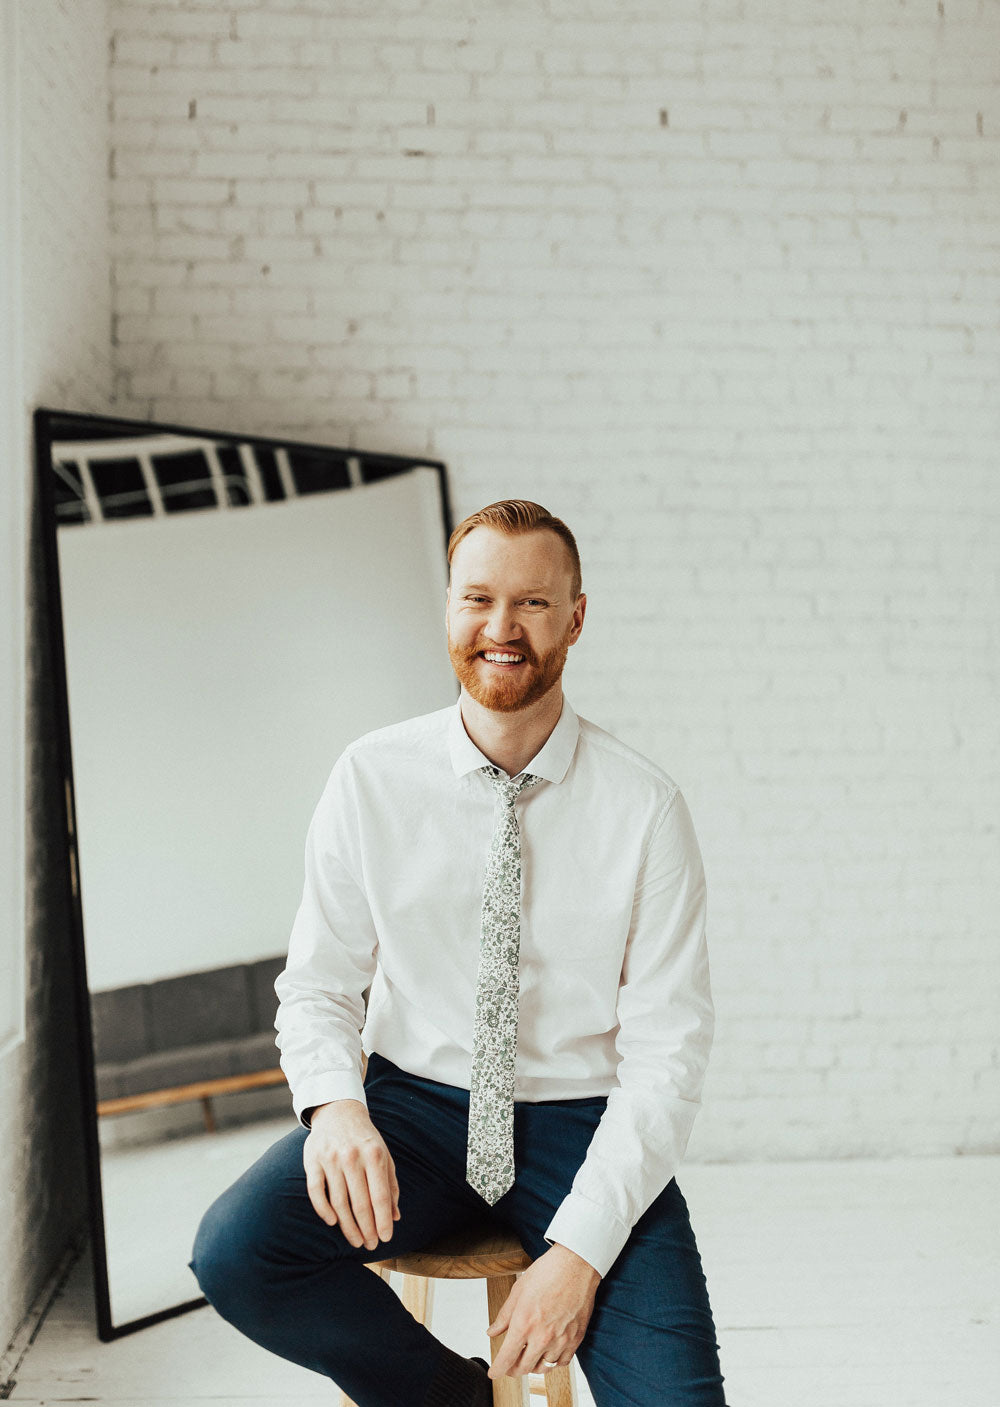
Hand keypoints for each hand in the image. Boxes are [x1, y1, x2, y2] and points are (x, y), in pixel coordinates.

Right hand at [303, 1099, 399, 1250]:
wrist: (338, 1111)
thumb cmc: (365, 1139)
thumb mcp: (384, 1156)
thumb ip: (390, 1185)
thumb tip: (395, 1217)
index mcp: (374, 1155)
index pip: (380, 1196)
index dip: (383, 1220)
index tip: (386, 1238)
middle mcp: (352, 1157)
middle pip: (360, 1203)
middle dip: (367, 1228)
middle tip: (370, 1245)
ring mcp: (330, 1159)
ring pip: (339, 1202)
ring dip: (348, 1226)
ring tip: (356, 1241)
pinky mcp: (312, 1161)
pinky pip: (316, 1191)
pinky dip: (323, 1210)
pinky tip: (333, 1222)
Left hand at [486, 1243, 599, 1378]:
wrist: (576, 1265)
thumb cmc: (548, 1272)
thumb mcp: (518, 1290)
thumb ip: (504, 1316)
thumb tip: (493, 1331)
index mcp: (524, 1324)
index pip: (506, 1358)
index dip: (498, 1369)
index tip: (494, 1372)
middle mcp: (542, 1337)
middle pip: (524, 1368)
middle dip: (513, 1369)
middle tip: (510, 1365)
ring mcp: (560, 1340)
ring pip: (543, 1368)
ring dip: (533, 1366)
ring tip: (529, 1358)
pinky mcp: (575, 1339)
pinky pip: (561, 1363)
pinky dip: (552, 1363)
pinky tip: (548, 1354)